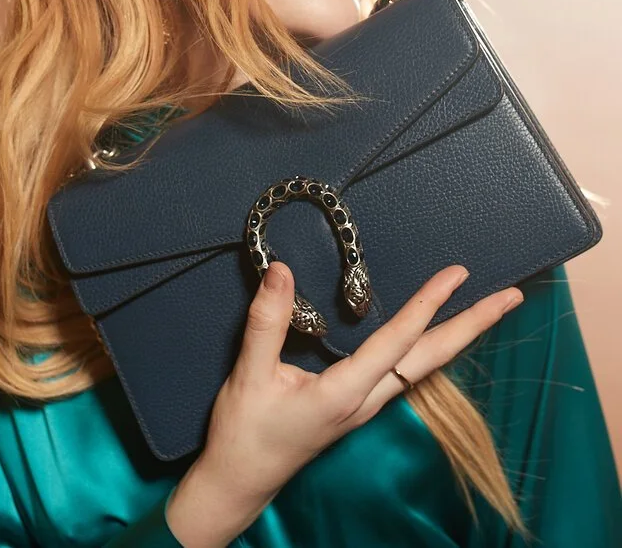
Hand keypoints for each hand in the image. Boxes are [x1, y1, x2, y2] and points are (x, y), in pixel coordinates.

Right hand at [191, 262, 520, 517]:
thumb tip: (284, 271)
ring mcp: (366, 407)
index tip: (457, 274)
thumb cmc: (244, 432)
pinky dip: (429, 347)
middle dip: (473, 326)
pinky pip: (406, 372)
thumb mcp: (250, 374)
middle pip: (432, 359)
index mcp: (345, 393)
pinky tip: (433, 336)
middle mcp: (366, 401)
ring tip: (485, 310)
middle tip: (511, 297)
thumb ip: (267, 321)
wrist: (241, 481)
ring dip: (458, 336)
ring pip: (424, 367)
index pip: (397, 341)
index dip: (428, 304)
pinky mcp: (359, 406)